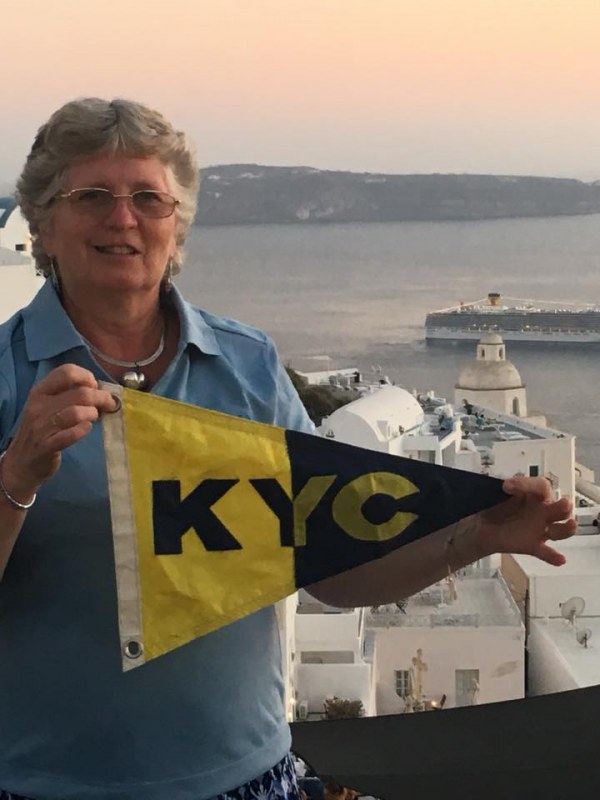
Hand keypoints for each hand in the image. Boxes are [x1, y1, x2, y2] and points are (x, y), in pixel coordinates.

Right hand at [2, 364, 117, 500]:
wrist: (22, 460)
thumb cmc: (42, 429)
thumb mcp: (47, 406)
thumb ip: (68, 394)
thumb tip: (98, 388)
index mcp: (40, 391)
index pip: (66, 372)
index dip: (87, 377)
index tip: (95, 387)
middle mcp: (39, 405)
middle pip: (80, 393)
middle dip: (101, 397)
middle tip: (108, 404)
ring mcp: (42, 426)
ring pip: (77, 412)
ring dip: (93, 413)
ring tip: (94, 417)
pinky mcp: (47, 446)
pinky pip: (70, 435)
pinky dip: (83, 430)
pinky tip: (86, 429)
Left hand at [475, 476, 575, 565]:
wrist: (484, 527)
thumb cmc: (497, 507)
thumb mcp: (497, 494)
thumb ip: (499, 490)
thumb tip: (502, 487)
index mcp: (535, 493)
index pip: (540, 486)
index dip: (527, 484)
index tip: (507, 486)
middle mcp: (542, 510)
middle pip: (560, 507)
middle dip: (563, 506)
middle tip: (564, 503)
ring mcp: (540, 529)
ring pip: (560, 530)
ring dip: (566, 528)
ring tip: (570, 525)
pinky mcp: (533, 545)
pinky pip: (546, 552)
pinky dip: (552, 556)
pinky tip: (559, 559)